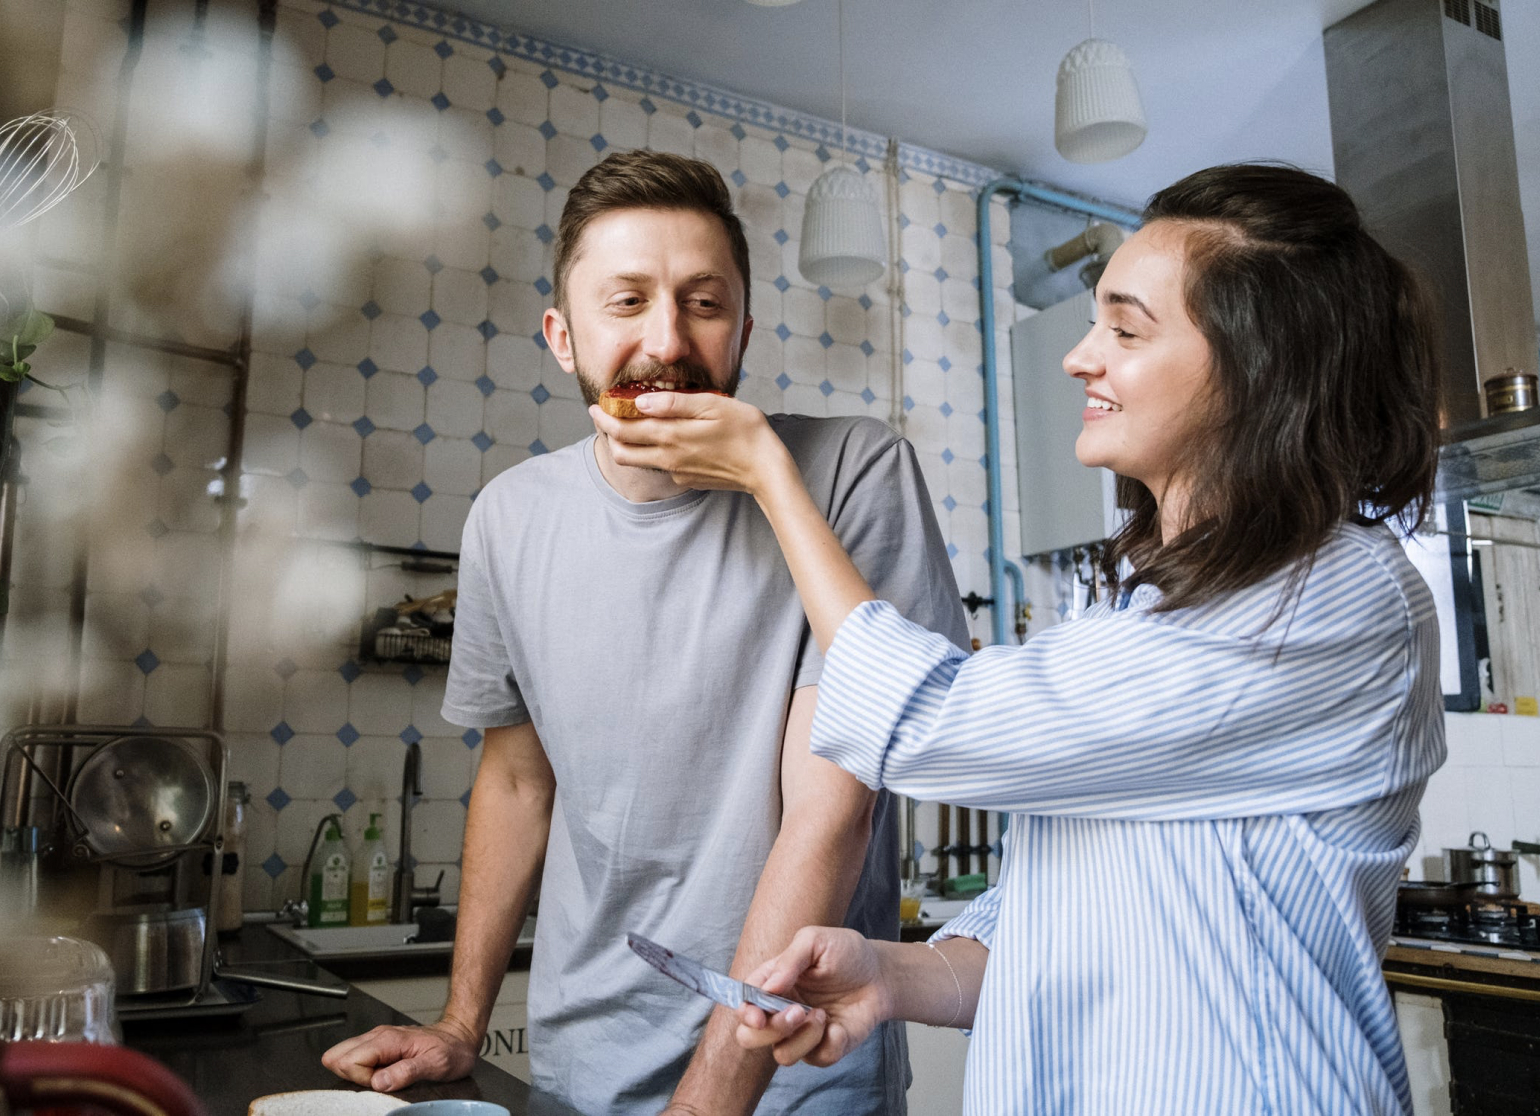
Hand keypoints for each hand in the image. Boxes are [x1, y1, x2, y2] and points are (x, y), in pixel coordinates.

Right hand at [321, 1018, 478, 1091]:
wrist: (460, 1037)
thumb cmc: (451, 1050)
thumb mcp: (435, 1064)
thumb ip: (406, 1072)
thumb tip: (378, 1082)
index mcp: (387, 1040)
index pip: (349, 1061)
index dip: (362, 1079)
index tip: (382, 1082)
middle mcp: (377, 1036)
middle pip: (338, 1057)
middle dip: (353, 1077)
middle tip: (381, 1080)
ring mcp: (377, 1040)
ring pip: (344, 1057)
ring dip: (359, 1075)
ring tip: (386, 1076)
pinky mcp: (379, 1047)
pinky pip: (357, 1059)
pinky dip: (364, 1072)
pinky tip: (384, 1074)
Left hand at [587, 392, 793, 496]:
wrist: (766, 469)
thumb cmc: (746, 431)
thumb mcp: (713, 405)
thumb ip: (675, 403)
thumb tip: (641, 402)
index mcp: (672, 436)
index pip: (624, 430)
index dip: (605, 418)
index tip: (596, 406)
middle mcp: (668, 458)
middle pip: (623, 451)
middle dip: (608, 432)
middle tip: (604, 415)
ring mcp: (677, 472)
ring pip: (638, 461)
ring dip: (626, 444)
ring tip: (628, 424)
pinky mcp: (687, 479)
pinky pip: (660, 465)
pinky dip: (652, 451)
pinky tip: (664, 437)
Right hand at [733, 927, 890, 1068]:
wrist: (880, 975)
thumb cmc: (846, 953)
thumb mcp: (816, 941)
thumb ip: (790, 960)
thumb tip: (768, 987)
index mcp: (770, 984)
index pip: (743, 1004)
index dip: (744, 1012)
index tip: (758, 1015)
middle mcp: (779, 1012)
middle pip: (750, 1037)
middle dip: (771, 1029)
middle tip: (798, 1012)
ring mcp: (799, 1033)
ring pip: (782, 1055)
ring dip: (802, 1037)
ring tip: (823, 1015)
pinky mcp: (823, 1048)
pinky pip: (816, 1059)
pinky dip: (829, 1043)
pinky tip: (839, 1025)